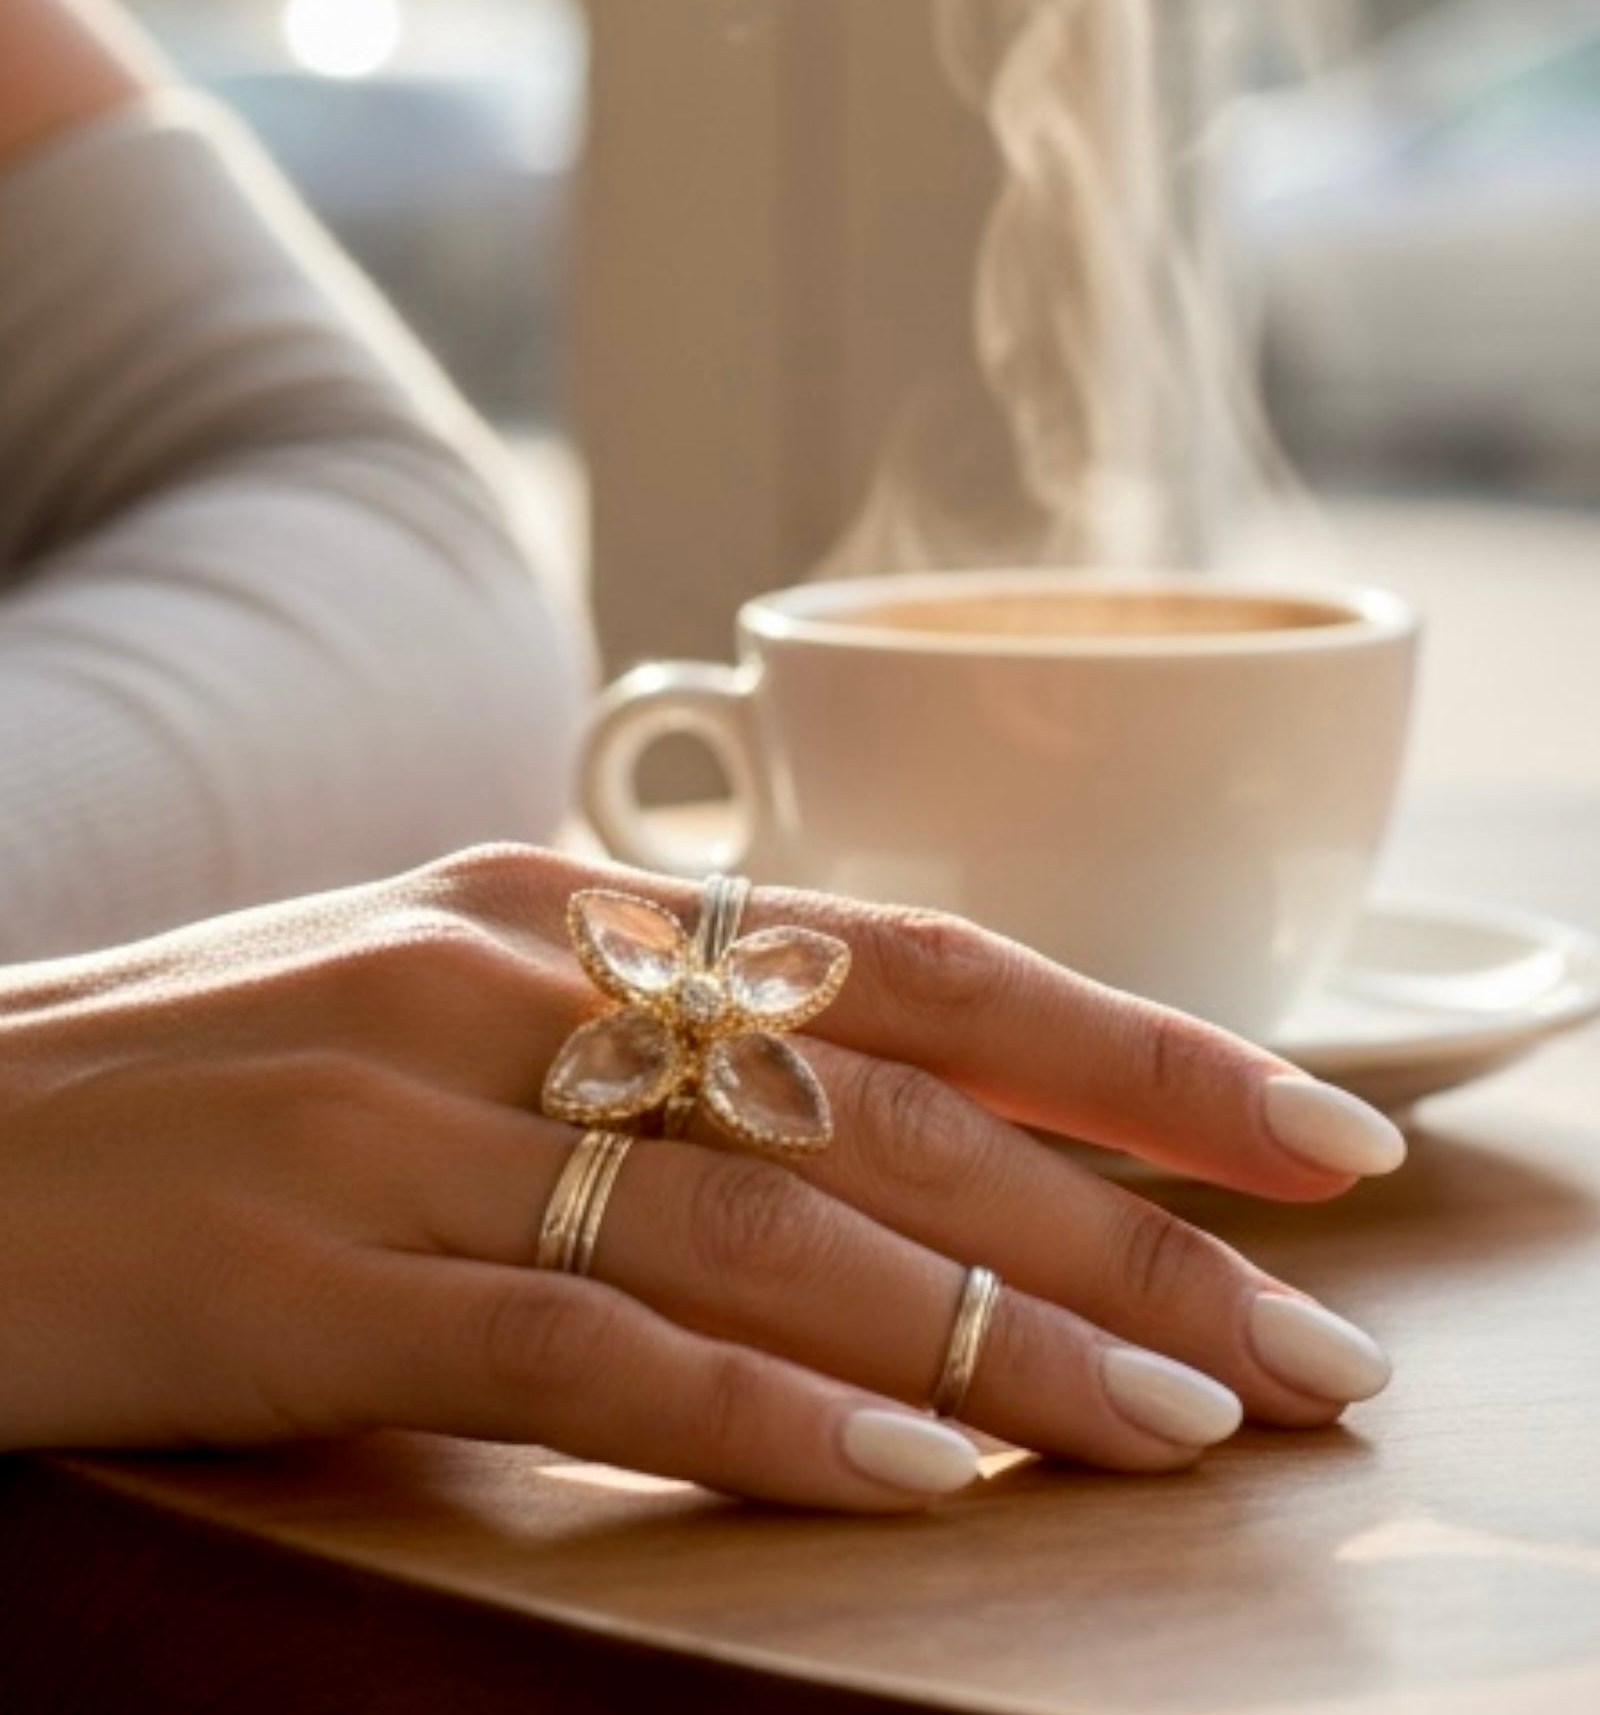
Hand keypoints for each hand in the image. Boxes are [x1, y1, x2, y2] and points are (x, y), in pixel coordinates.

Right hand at [0, 845, 1401, 1510]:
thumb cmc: (216, 1087)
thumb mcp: (452, 1011)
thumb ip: (648, 1043)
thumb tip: (883, 1128)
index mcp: (568, 906)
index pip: (923, 965)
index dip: (1136, 1050)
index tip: (1313, 1134)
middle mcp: (521, 984)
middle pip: (898, 1109)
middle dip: (1135, 1230)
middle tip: (1316, 1342)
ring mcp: (419, 1126)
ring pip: (780, 1234)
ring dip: (1003, 1346)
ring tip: (1186, 1432)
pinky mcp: (321, 1281)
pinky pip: (589, 1352)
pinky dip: (767, 1413)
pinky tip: (912, 1477)